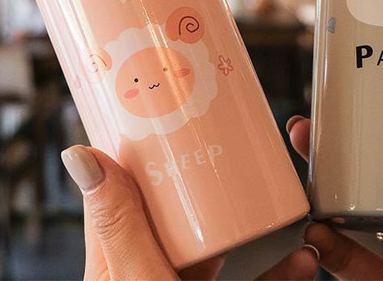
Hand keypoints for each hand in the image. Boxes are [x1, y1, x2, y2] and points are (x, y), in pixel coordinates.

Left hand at [61, 145, 319, 280]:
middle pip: (183, 212)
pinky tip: (302, 261)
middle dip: (213, 183)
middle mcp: (152, 271)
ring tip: (282, 201)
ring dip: (255, 224)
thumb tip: (79, 153)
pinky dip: (279, 273)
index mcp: (122, 258)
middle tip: (236, 149)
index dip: (143, 154)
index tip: (170, 117)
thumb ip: (118, 224)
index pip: (126, 191)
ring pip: (222, 246)